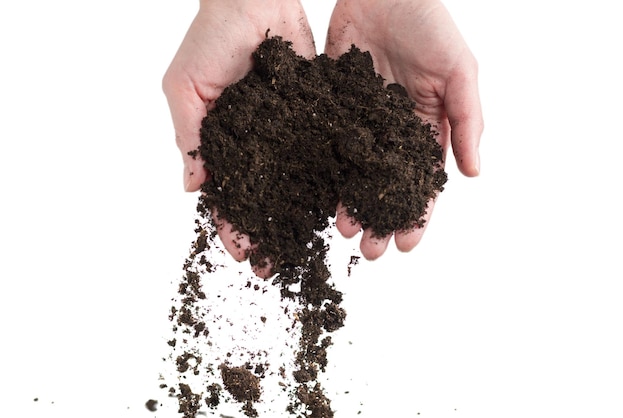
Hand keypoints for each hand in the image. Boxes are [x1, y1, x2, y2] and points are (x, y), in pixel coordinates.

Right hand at [163, 0, 315, 276]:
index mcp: (219, 142)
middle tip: (274, 269)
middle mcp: (254, 145)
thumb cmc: (211, 37)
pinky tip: (335, 209)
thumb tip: (192, 188)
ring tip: (309, 250)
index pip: (224, 193)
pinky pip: (320, 154)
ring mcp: (284, 134)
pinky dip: (326, 180)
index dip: (230, 224)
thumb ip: (190, 136)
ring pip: (291, 184)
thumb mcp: (184, 86)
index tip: (242, 253)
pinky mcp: (313, 117)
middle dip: (266, 233)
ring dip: (297, 217)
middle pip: (260, 198)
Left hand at [325, 0, 482, 259]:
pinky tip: (318, 195)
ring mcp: (362, 121)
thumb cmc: (430, 23)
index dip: (417, 214)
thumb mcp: (460, 70)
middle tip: (371, 252)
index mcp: (428, 127)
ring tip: (344, 232)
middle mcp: (394, 131)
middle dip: (381, 219)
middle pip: (387, 185)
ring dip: (351, 204)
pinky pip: (329, 145)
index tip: (406, 243)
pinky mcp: (334, 106)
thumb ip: (468, 120)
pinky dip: (325, 171)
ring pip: (356, 172)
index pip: (423, 181)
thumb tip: (474, 173)